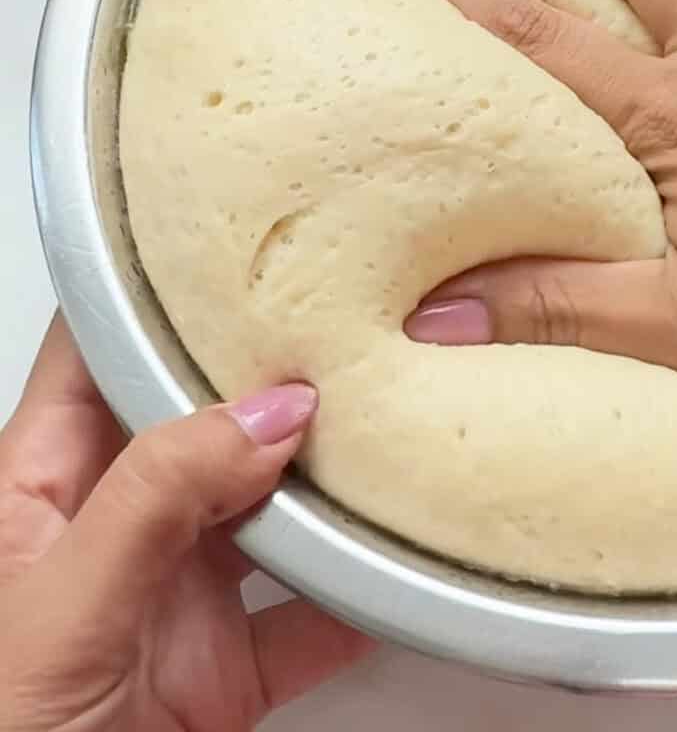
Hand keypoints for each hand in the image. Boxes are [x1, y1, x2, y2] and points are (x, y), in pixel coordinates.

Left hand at [0, 315, 371, 731]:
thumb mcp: (60, 608)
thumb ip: (159, 498)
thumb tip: (271, 406)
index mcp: (43, 484)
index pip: (98, 352)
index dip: (155, 287)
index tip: (236, 239)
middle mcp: (119, 523)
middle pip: (209, 416)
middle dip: (275, 371)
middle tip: (357, 317)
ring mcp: (180, 591)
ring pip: (274, 504)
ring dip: (335, 477)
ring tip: (400, 418)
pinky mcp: (230, 664)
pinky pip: (316, 608)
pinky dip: (366, 589)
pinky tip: (408, 553)